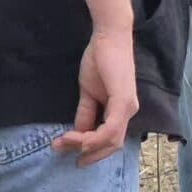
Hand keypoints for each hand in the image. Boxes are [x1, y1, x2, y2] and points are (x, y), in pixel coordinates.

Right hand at [57, 27, 138, 163]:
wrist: (108, 38)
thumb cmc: (100, 61)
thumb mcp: (88, 92)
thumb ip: (86, 112)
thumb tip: (79, 131)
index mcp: (121, 111)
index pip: (110, 140)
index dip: (92, 151)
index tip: (70, 154)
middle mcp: (129, 112)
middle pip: (112, 145)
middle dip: (88, 153)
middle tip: (63, 152)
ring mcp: (128, 107)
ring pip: (111, 140)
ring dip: (86, 145)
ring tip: (63, 141)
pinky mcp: (124, 100)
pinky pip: (112, 128)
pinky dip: (95, 137)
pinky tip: (79, 138)